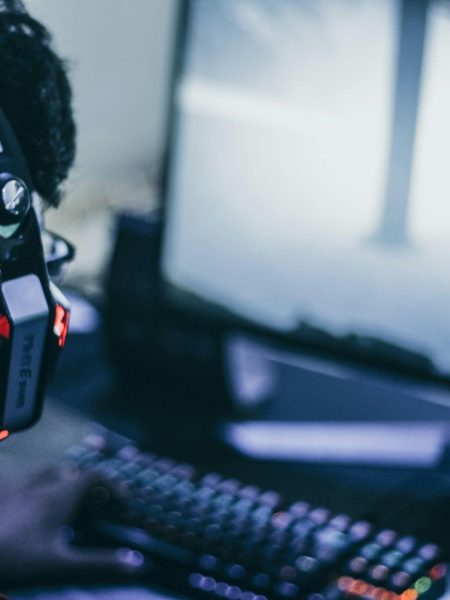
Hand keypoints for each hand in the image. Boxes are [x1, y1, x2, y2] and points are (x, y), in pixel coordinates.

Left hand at [0, 467, 144, 587]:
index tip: (122, 504)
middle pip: (71, 473)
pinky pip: (23, 483)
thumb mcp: (62, 567)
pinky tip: (32, 511)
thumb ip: (99, 564)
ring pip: (46, 473)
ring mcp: (17, 489)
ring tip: (66, 504)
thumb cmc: (17, 562)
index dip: (113, 486)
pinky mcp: (1, 497)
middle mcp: (40, 486)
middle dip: (87, 485)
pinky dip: (37, 490)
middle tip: (96, 508)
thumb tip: (136, 563)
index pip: (94, 476)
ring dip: (62, 483)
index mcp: (59, 497)